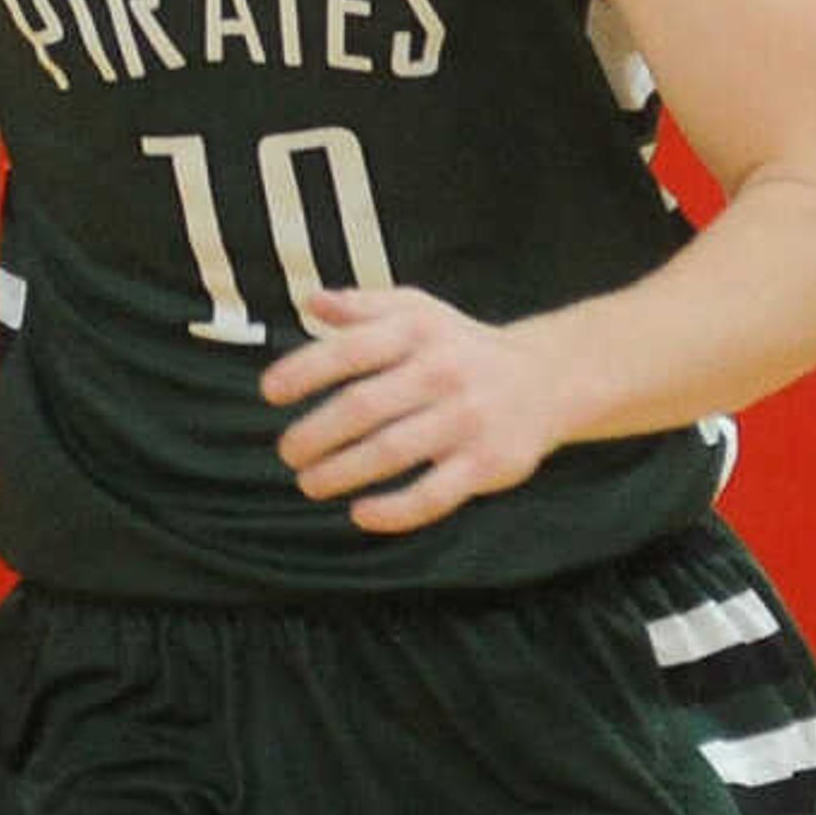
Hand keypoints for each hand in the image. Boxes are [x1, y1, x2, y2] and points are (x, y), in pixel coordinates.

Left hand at [260, 285, 562, 535]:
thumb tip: (311, 301)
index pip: (350, 350)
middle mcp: (443, 373)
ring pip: (392, 452)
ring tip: (309, 483)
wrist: (547, 378)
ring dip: (341, 472)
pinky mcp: (487, 464)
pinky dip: (394, 511)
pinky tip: (359, 513)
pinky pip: (434, 495)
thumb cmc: (459, 345)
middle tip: (287, 451)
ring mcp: (466, 420)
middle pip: (364, 407)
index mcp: (419, 332)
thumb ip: (363, 307)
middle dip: (315, 433)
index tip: (268, 393)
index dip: (303, 371)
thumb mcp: (417, 310)